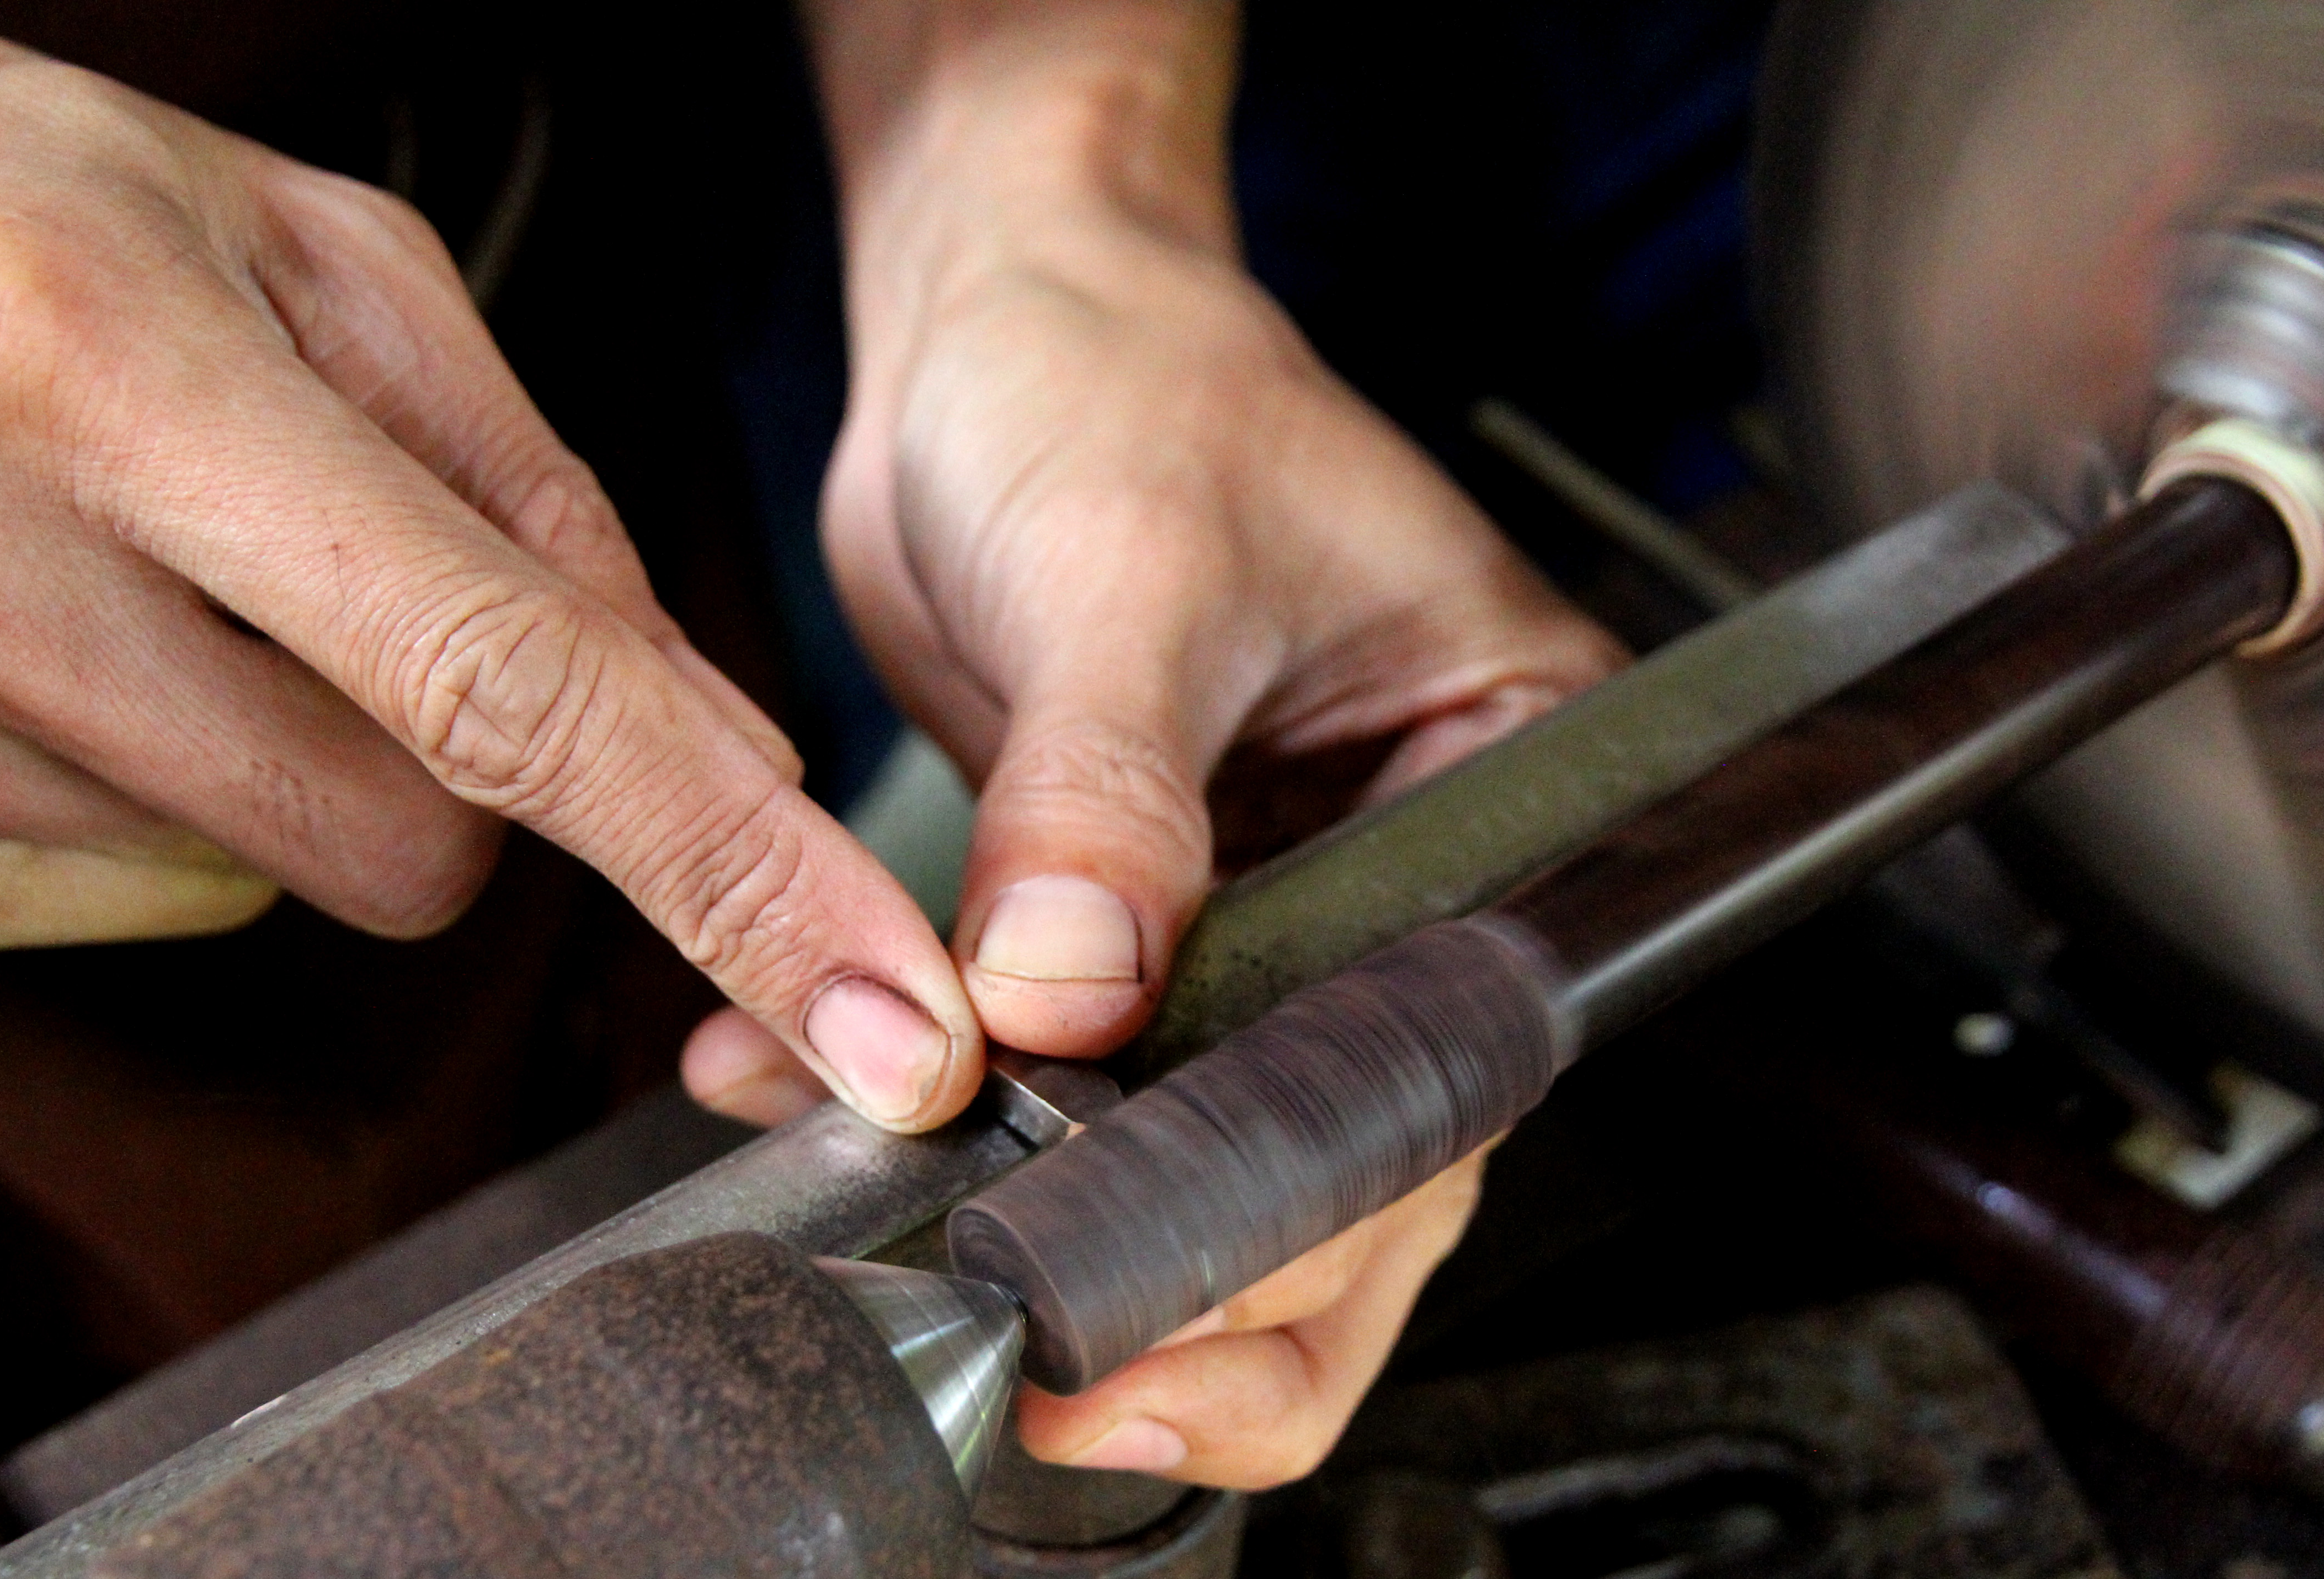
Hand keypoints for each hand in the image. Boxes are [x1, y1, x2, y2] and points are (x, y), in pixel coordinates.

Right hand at [0, 3, 979, 1129]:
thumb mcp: (310, 252)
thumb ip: (542, 504)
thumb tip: (720, 741)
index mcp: (98, 365)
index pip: (499, 685)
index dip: (727, 869)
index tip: (887, 1010)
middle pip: (419, 837)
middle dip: (461, 755)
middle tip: (330, 581)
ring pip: (291, 879)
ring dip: (296, 756)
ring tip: (144, 572)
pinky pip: (152, 904)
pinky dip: (166, 798)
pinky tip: (51, 649)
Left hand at [686, 0, 1623, 1485]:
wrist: (1000, 310)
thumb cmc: (1128, 370)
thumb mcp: (1130, 567)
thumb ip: (1105, 795)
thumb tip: (1067, 996)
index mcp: (1501, 767)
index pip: (1437, 1051)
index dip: (1316, 1198)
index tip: (1173, 1278)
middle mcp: (1402, 860)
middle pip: (1351, 1147)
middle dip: (1220, 1280)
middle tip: (1083, 1374)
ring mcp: (1261, 898)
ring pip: (1208, 1133)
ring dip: (1082, 1222)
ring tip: (970, 1305)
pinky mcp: (1122, 903)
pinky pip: (1065, 1058)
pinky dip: (952, 1110)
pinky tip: (822, 1126)